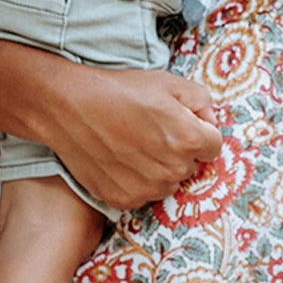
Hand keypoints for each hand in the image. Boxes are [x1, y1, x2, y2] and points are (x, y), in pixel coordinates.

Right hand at [44, 64, 220, 208]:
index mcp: (189, 140)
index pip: (213, 146)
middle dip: (177, 151)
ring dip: (157, 169)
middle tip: (150, 130)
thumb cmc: (120, 91)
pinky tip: (119, 159)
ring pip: (166, 183)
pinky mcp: (123, 200)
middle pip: (189, 166)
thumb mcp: (170, 83)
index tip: (177, 122)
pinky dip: (134, 180)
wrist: (69, 107)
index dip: (198, 131)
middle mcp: (172, 171)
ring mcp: (147, 189)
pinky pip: (142, 194)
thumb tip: (210, 124)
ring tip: (133, 144)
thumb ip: (202, 103)